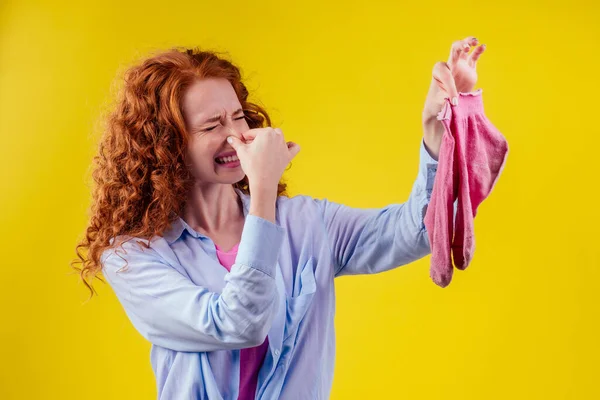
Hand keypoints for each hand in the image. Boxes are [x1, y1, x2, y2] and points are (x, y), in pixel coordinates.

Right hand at [227, 127, 299, 190]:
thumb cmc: (252, 165)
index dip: (245, 138)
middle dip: (258, 139)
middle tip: (251, 148)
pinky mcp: (288, 155)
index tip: (241, 143)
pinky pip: (294, 147)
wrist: (263, 182)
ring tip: (264, 148)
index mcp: (266, 132)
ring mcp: (284, 146)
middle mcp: (277, 136)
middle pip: (266, 133)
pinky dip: (291, 146)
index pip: (253, 132)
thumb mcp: (241, 152)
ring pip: (279, 137)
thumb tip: (230, 138)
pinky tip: (285, 148)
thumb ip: (236, 143)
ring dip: (272, 140)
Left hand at [422, 36, 485, 158]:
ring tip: (474, 42)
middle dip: (458, 48)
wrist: (443, 104)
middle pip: (453, 51)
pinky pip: (474, 58)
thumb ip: (446, 101)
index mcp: (439, 73)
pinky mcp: (469, 70)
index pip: (446, 74)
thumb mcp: (439, 104)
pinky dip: (478, 51)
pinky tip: (483, 46)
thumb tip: (454, 102)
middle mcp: (450, 66)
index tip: (454, 101)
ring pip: (464, 51)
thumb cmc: (437, 104)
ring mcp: (460, 66)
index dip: (450, 87)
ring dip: (468, 43)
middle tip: (464, 47)